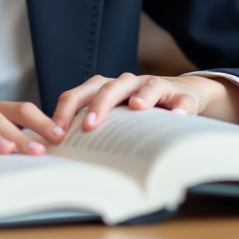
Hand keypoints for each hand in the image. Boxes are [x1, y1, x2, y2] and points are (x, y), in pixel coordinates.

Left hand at [51, 73, 238, 132]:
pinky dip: (180, 107)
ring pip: (148, 86)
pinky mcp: (181, 95)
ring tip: (138, 108)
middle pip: (110, 87)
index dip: (65, 112)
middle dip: (98, 105)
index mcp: (105, 88)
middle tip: (89, 126)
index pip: (79, 95)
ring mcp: (155, 86)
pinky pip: (182, 99)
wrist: (179, 93)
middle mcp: (128, 84)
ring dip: (143, 95)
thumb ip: (91, 128)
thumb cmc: (136, 110)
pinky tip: (178, 116)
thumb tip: (59, 154)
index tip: (56, 134)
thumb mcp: (113, 116)